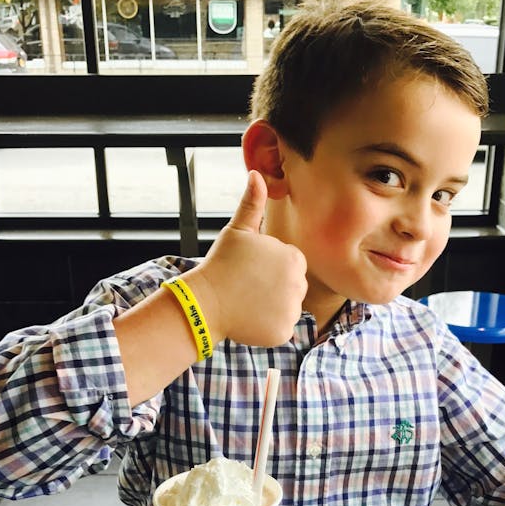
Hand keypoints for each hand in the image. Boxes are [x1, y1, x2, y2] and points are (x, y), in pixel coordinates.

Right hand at [189, 170, 306, 346]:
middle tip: (248, 286)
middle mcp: (299, 284)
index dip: (270, 266)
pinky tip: (250, 318)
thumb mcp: (238, 231)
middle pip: (294, 286)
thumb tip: (257, 173)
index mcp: (293, 258)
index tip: (251, 270)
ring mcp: (292, 310)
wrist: (204, 302)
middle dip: (275, 286)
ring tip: (248, 301)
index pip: (292, 263)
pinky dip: (268, 326)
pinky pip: (281, 327)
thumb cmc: (221, 264)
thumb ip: (253, 204)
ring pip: (288, 307)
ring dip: (272, 306)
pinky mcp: (283, 332)